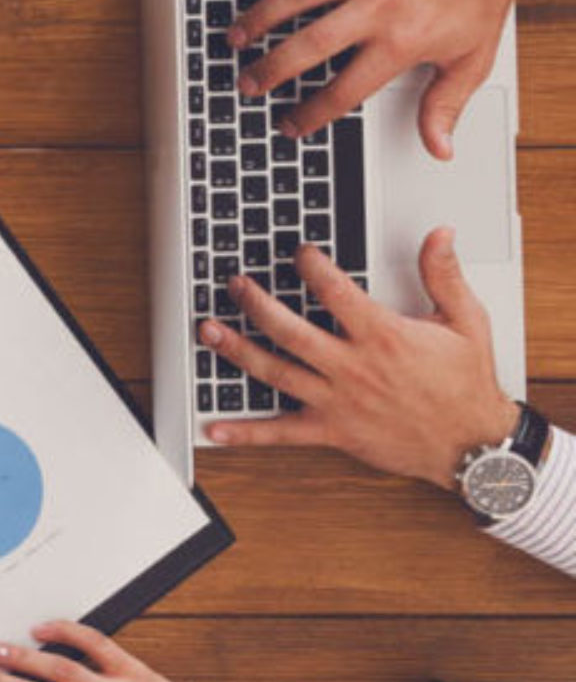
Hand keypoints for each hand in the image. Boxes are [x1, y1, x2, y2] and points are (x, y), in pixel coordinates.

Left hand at [202, 232, 519, 488]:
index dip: (312, 266)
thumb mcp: (466, 322)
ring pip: (276, 372)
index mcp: (383, 337)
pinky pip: (282, 432)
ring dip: (237, 351)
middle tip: (234, 285)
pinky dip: (246, 432)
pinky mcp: (333, 431)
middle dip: (255, 304)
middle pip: (290, 331)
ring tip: (208, 331)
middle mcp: (353, 367)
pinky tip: (215, 428)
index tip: (298, 252)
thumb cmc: (466, 385)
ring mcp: (338, 401)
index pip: (335, 292)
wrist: (474, 446)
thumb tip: (439, 235)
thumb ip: (444, 276)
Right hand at [227, 0, 545, 155]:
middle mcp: (377, 6)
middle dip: (271, 69)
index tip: (291, 124)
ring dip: (260, 16)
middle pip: (309, 45)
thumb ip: (446, 105)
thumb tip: (438, 148)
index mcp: (401, 42)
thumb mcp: (471, 60)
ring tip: (236, 35)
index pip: (345, 89)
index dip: (312, 113)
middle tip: (248, 83)